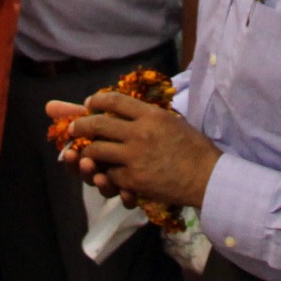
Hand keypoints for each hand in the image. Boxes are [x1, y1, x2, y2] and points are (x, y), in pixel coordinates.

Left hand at [56, 91, 219, 209]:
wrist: (206, 178)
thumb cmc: (194, 148)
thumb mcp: (173, 121)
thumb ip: (149, 116)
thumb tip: (128, 111)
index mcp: (150, 115)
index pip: (114, 101)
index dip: (97, 100)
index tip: (89, 103)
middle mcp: (138, 133)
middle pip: (97, 124)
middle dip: (80, 125)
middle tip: (74, 127)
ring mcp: (134, 157)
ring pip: (96, 150)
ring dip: (88, 151)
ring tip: (84, 152)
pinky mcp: (133, 180)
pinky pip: (109, 174)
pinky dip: (107, 173)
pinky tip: (107, 172)